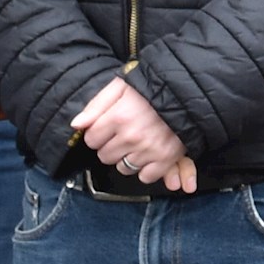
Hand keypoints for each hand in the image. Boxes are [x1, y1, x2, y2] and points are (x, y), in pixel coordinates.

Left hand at [71, 75, 195, 193]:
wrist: (187, 93)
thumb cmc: (152, 88)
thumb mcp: (120, 87)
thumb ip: (96, 105)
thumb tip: (76, 125)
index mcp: (119, 117)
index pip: (92, 139)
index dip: (98, 133)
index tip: (107, 127)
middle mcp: (132, 137)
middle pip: (105, 156)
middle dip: (111, 146)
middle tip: (123, 134)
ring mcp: (149, 150)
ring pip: (123, 168)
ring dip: (127, 158)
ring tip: (137, 143)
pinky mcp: (166, 159)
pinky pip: (146, 177)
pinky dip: (146, 169)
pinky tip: (149, 154)